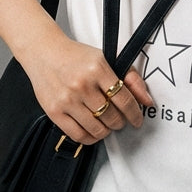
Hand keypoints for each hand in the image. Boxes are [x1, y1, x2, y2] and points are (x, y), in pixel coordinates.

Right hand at [24, 35, 153, 146]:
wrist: (44, 52)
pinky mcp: (54, 111)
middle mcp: (82, 84)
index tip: (137, 119)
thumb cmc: (76, 57)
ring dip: (107, 131)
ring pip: (97, 128)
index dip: (135, 113)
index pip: (124, 99)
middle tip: (120, 120)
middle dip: (120, 122)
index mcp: (98, 69)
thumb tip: (147, 100)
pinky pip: (78, 135)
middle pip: (112, 116)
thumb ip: (130, 77)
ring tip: (107, 125)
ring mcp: (67, 99)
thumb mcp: (106, 59)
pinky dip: (90, 138)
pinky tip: (93, 132)